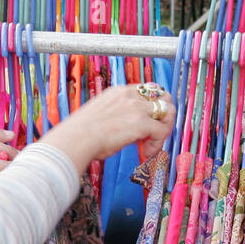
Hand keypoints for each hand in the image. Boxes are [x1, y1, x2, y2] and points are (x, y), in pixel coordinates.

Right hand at [38, 84, 174, 176]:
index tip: (147, 120)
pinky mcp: (142, 123)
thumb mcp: (100, 114)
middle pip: (163, 97)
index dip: (152, 106)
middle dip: (164, 115)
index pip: (147, 90)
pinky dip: (158, 144)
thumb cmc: (80, 132)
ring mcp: (137, 108)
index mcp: (119, 91)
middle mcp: (130, 95)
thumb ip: (115, 115)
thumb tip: (121, 129)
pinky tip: (146, 152)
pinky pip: (162, 132)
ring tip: (152, 144)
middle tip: (155, 132)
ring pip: (168, 112)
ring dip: (164, 129)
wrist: (76, 138)